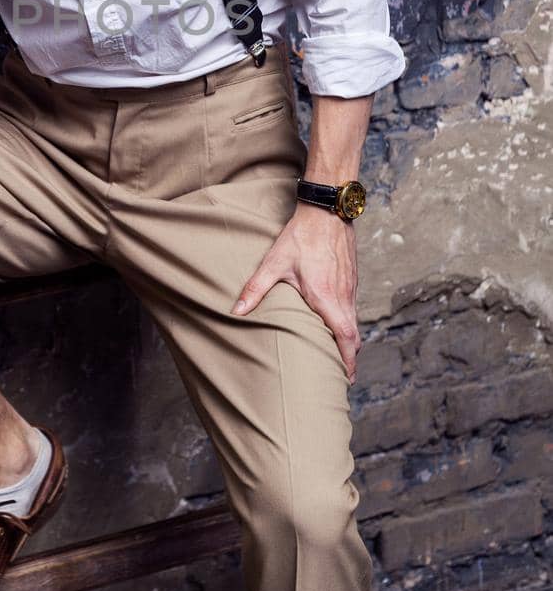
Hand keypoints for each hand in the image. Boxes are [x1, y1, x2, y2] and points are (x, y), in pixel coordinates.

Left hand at [229, 204, 361, 383]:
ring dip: (348, 341)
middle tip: (340, 375)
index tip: (345, 379)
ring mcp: (350, 287)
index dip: (348, 361)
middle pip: (353, 336)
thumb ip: (256, 289)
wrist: (326, 211)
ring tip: (336, 356)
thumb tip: (236, 311)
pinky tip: (335, 324)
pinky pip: (352, 308)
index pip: (346, 338)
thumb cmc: (301, 237)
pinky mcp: (351, 279)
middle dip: (349, 358)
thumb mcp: (274, 263)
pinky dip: (348, 323)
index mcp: (326, 298)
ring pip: (354, 322)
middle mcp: (343, 296)